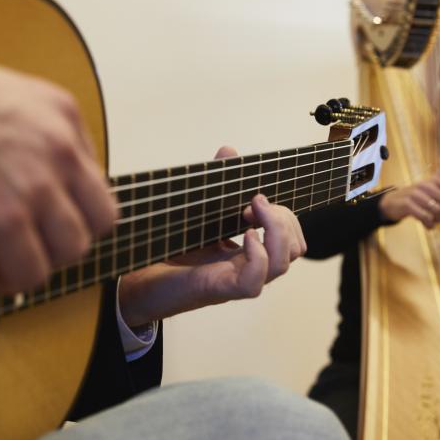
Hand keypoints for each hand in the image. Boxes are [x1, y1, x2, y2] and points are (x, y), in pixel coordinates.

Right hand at [0, 37, 117, 293]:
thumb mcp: (3, 94)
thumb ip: (31, 133)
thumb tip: (22, 178)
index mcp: (63, 114)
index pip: (94, 178)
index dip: (69, 204)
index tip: (41, 213)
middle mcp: (62, 150)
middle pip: (100, 219)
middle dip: (68, 236)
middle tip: (32, 240)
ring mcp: (38, 188)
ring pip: (72, 250)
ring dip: (42, 260)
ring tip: (6, 257)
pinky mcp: (5, 222)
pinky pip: (31, 274)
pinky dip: (11, 281)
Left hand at [117, 146, 306, 327]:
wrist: (143, 277)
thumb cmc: (173, 247)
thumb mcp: (201, 210)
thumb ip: (218, 183)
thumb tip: (228, 150)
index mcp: (251, 251)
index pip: (292, 238)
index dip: (284, 215)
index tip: (255, 198)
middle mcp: (250, 267)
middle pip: (295, 249)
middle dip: (283, 219)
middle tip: (253, 203)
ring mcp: (238, 280)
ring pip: (282, 265)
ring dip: (274, 233)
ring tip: (248, 215)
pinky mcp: (221, 289)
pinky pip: (254, 281)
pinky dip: (257, 256)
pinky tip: (245, 237)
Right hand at [378, 152, 439, 227]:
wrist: (394, 202)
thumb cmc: (418, 193)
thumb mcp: (431, 182)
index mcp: (433, 180)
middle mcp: (425, 185)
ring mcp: (415, 194)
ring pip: (436, 210)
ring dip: (439, 219)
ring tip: (436, 221)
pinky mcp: (407, 204)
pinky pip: (424, 216)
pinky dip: (429, 224)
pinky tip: (429, 225)